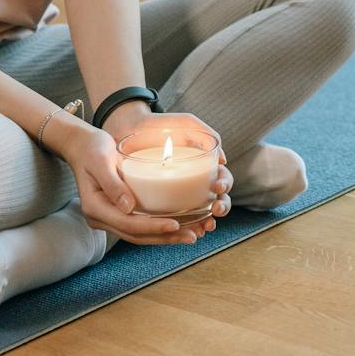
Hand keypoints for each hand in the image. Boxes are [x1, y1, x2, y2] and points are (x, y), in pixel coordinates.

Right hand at [49, 121, 232, 244]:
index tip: (177, 225)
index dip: (154, 227)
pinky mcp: (117, 212)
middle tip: (193, 235)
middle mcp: (101, 218)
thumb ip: (113, 184)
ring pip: (140, 234)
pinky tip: (179, 225)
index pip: (129, 225)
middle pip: (137, 235)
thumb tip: (129, 207)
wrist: (80, 146)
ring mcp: (109, 217)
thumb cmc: (92, 148)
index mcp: (95, 208)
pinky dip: (159, 228)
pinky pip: (140, 225)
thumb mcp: (101, 161)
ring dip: (166, 237)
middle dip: (166, 237)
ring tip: (193, 234)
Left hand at [120, 112, 234, 231]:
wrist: (129, 129)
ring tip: (206, 227)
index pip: (223, 178)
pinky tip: (189, 232)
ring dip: (207, 222)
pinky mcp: (160, 202)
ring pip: (199, 213)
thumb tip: (222, 160)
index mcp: (203, 164)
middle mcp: (193, 181)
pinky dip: (185, 228)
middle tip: (216, 210)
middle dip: (222, 207)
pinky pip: (174, 219)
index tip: (218, 187)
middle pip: (216, 199)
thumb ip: (204, 134)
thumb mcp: (185, 123)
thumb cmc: (159, 125)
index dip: (226, 185)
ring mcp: (178, 193)